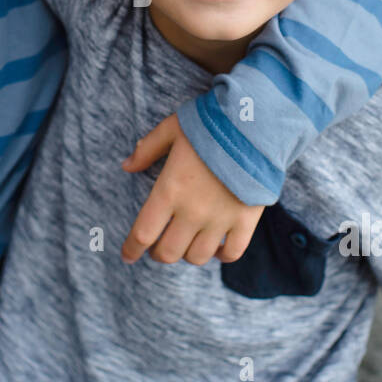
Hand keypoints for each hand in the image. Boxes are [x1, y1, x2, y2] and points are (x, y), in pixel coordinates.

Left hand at [120, 114, 264, 265]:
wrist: (255, 126)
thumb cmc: (210, 124)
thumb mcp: (171, 129)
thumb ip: (147, 149)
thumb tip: (126, 166)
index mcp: (170, 191)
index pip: (143, 234)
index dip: (131, 249)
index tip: (127, 255)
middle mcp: (193, 211)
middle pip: (168, 252)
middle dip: (158, 254)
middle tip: (157, 248)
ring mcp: (220, 219)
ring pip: (197, 256)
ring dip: (186, 254)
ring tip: (185, 244)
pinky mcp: (246, 221)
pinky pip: (232, 253)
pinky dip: (221, 255)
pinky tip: (216, 247)